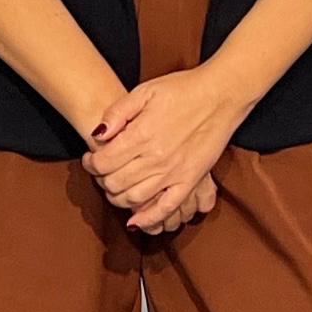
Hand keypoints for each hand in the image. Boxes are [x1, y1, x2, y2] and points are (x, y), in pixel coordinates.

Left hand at [83, 66, 252, 234]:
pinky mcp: (190, 181)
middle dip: (101, 180)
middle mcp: (155, 158)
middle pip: (115, 182)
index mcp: (141, 135)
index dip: (90, 163)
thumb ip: (117, 112)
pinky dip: (148, 218)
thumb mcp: (144, 91)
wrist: (221, 94)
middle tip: (101, 173)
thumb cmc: (182, 90)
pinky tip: (136, 221)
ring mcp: (174, 172)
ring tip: (114, 188)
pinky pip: (166, 208)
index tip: (90, 158)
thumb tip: (97, 134)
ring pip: (134, 198)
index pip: (103, 162)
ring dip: (117, 198)